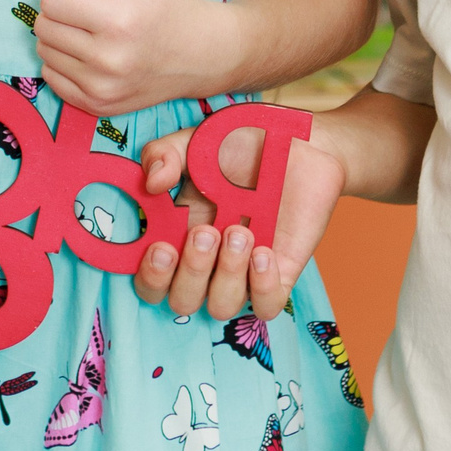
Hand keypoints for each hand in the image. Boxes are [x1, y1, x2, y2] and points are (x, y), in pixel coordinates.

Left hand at [34, 0, 220, 115]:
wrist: (201, 56)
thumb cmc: (170, 9)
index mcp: (119, 21)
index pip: (51, 1)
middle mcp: (108, 60)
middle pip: (44, 27)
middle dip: (63, 13)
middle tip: (95, 13)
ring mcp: (102, 88)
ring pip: (44, 52)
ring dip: (62, 38)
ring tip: (96, 35)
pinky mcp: (97, 106)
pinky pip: (51, 78)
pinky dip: (64, 64)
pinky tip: (92, 57)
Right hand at [132, 122, 345, 321]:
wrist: (300, 144)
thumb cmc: (243, 145)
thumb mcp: (196, 143)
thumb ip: (165, 154)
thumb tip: (151, 183)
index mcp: (178, 235)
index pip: (151, 281)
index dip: (151, 277)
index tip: (162, 248)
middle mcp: (208, 261)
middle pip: (182, 301)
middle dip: (191, 273)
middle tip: (206, 233)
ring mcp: (244, 271)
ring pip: (221, 307)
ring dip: (227, 274)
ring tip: (242, 231)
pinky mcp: (279, 274)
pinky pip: (265, 307)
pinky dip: (262, 286)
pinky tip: (265, 253)